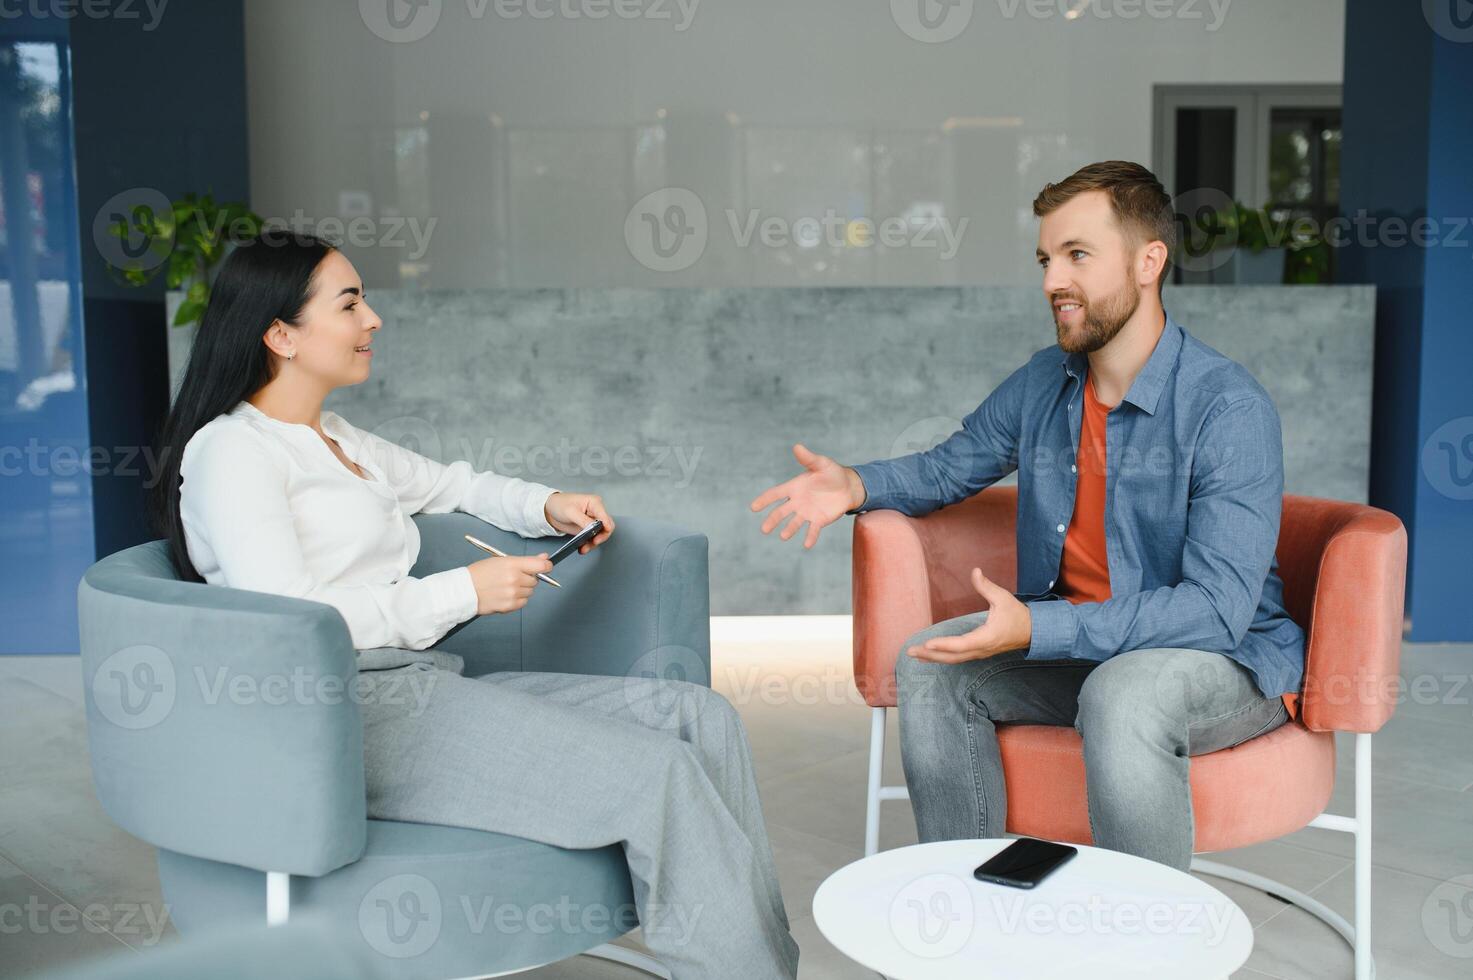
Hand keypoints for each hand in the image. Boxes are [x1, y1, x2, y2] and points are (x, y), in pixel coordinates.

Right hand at [468, 554, 552, 614]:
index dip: (546, 565)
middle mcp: (514, 579)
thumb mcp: (502, 560)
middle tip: (512, 577)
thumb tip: (544, 558)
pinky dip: (517, 599)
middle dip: (527, 578)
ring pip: (530, 592)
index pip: (541, 565)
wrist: (465, 590)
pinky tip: (505, 595)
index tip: (546, 566)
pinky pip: (523, 602)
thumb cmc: (480, 573)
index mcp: (512, 564)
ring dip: (522, 589)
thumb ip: (526, 560)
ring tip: (506, 586)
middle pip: (535, 580)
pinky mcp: (510, 605)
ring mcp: (512, 593)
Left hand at [543, 492, 614, 553]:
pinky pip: (593, 538)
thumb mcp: (571, 512)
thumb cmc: (560, 504)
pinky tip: (582, 547)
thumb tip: (594, 528)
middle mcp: (596, 512)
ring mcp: (592, 521)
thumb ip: (584, 520)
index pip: (605, 517)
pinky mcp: (588, 529)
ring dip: (593, 543)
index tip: (602, 534)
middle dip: (601, 537)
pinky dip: (589, 544)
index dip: (606, 526)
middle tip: (593, 542)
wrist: (550, 510)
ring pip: (600, 535)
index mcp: (594, 503)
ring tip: (584, 548)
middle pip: (607, 527)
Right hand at [749, 443, 866, 548]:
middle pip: (781, 512)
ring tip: (783, 536)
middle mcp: (797, 502)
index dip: (764, 500)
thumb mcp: (821, 464)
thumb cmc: (832, 473)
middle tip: (764, 529)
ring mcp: (807, 512)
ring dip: (789, 530)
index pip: (776, 494)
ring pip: (794, 523)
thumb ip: (808, 458)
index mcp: (794, 487)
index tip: (753, 507)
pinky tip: (807, 545)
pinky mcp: (819, 520)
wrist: (848, 486)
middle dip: (772, 520)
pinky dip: (810, 537)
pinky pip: (812, 530)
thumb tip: (797, 446)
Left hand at [906, 569, 1033, 662]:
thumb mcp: (1003, 598)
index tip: (927, 644)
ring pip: (953, 660)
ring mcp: (979, 653)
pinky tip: (928, 655)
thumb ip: (987, 586)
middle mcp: (981, 649)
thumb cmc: (1017, 614)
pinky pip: (957, 658)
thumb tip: (975, 571)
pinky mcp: (978, 653)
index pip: (962, 644)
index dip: (944, 645)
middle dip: (931, 655)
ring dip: (933, 658)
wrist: (1032, 632)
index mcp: (987, 637)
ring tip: (913, 655)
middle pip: (952, 656)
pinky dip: (941, 657)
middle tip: (910, 651)